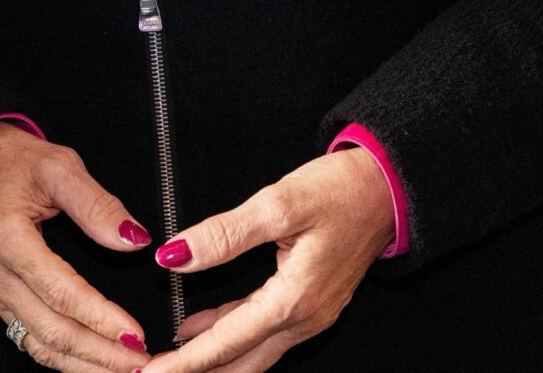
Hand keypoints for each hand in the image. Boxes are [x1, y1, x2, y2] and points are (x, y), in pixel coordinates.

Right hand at [0, 121, 156, 371]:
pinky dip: (63, 358)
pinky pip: (29, 340)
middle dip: (99, 353)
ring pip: (39, 344)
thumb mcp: (59, 166)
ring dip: (83, 364)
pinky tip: (90, 364)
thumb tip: (134, 240)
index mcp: (8, 238)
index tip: (134, 334)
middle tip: (141, 363)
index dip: (99, 317)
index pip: (59, 291)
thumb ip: (97, 204)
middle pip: (50, 329)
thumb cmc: (11, 162)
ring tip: (124, 371)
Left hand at [140, 148, 392, 372]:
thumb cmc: (343, 191)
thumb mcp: (279, 203)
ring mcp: (310, 315)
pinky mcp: (311, 304)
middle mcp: (304, 318)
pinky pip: (263, 334)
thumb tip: (176, 256)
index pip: (226, 345)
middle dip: (197, 372)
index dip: (184, 364)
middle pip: (240, 364)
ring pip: (251, 354)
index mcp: (294, 300)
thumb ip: (224, 234)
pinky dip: (229, 337)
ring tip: (168, 357)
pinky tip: (199, 327)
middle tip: (153, 371)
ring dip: (211, 359)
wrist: (388, 187)